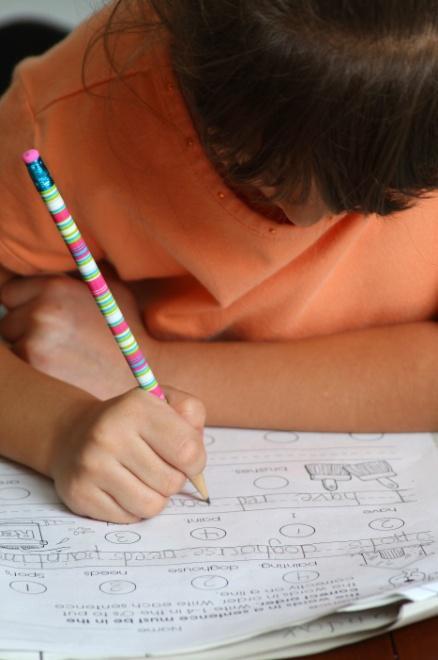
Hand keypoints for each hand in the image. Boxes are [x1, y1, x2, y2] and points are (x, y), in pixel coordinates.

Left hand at [0, 275, 153, 398]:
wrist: (141, 374)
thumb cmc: (126, 333)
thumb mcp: (109, 292)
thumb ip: (76, 279)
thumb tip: (57, 269)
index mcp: (55, 287)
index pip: (10, 292)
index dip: (23, 305)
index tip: (36, 316)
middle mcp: (41, 311)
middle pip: (6, 319)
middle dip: (21, 328)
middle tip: (51, 340)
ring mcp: (35, 341)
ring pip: (10, 343)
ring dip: (25, 349)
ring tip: (57, 356)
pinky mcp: (34, 368)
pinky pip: (19, 366)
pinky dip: (31, 369)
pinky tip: (57, 371)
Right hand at [50, 385, 206, 522]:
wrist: (75, 433)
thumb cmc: (131, 420)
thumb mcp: (163, 401)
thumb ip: (191, 414)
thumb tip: (196, 455)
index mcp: (136, 407)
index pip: (188, 451)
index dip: (196, 461)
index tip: (188, 459)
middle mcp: (109, 434)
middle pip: (172, 482)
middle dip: (174, 479)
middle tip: (160, 466)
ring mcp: (91, 466)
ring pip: (152, 505)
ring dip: (155, 496)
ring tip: (142, 478)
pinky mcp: (80, 493)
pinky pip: (129, 518)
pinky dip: (133, 507)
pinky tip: (122, 487)